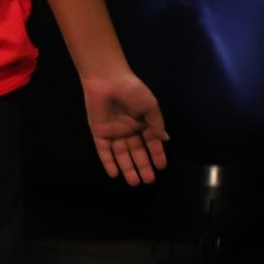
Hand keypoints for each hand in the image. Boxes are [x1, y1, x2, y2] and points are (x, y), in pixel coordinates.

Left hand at [82, 69, 169, 185]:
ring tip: (134, 182)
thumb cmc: (132, 91)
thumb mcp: (150, 107)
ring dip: (127, 168)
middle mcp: (128, 130)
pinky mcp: (99, 132)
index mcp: (142, 123)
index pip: (150, 143)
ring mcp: (113, 132)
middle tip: (148, 181)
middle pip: (136, 152)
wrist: (108, 81)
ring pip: (121, 154)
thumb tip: (165, 140)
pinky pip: (104, 150)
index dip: (156, 155)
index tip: (161, 167)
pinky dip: (108, 162)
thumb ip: (156, 125)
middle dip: (142, 166)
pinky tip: (114, 174)